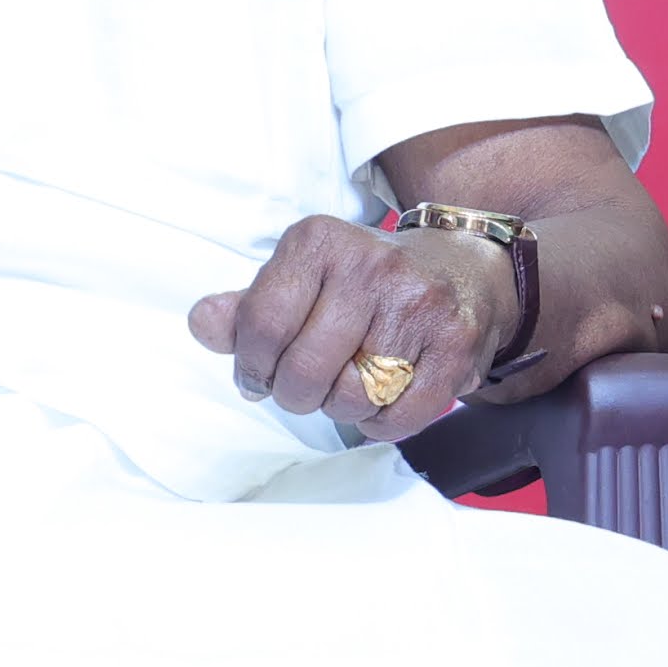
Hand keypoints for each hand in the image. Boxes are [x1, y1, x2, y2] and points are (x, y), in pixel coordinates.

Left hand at [188, 215, 514, 445]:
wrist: (464, 269)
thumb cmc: (367, 282)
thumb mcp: (303, 276)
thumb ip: (248, 307)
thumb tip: (203, 323)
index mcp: (319, 243)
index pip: (262, 324)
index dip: (252, 365)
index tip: (258, 374)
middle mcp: (370, 266)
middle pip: (303, 370)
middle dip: (294, 394)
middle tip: (303, 388)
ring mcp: (417, 305)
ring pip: (350, 399)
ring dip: (340, 409)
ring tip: (348, 385)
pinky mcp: (455, 343)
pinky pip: (399, 417)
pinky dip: (381, 423)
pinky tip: (382, 399)